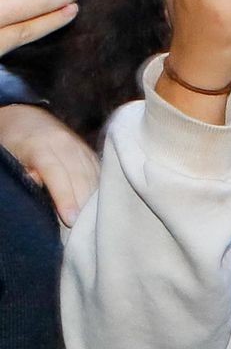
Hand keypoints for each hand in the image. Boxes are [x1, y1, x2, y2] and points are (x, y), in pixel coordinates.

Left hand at [0, 99, 96, 222]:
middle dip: (84, 204)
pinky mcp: (89, 152)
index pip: (55, 172)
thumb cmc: (12, 143)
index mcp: (39, 145)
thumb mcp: (9, 158)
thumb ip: (24, 173)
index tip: (71, 220)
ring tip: (96, 224)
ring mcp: (79, 146)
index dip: (65, 197)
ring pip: (93, 176)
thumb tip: (39, 186)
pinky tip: (102, 208)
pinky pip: (99, 173)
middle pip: (79, 176)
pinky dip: (101, 191)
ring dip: (96, 201)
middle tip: (85, 231)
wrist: (25, 116)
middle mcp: (64, 143)